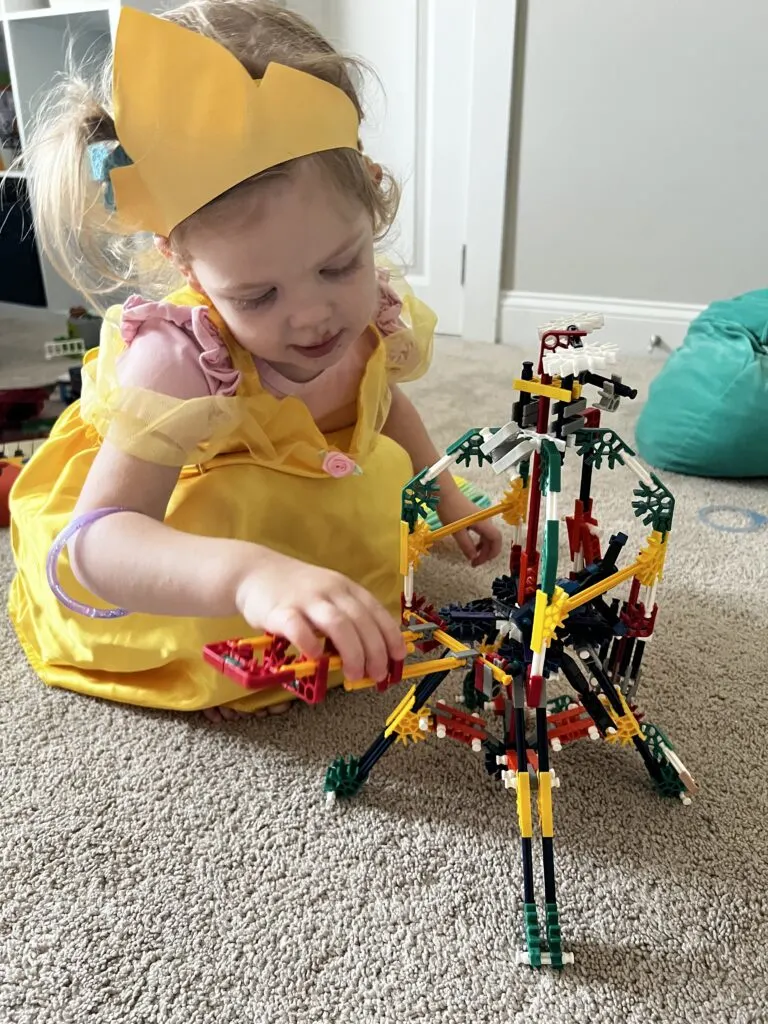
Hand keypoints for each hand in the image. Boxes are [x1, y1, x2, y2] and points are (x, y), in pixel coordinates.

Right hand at [234, 550, 405, 681]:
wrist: (254, 572)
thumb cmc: (296, 591)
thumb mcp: (328, 596)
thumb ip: (346, 620)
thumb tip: (369, 655)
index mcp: (346, 588)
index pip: (376, 611)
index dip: (390, 635)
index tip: (398, 657)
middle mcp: (330, 591)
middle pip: (360, 621)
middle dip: (374, 651)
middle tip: (376, 674)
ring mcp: (305, 599)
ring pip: (337, 623)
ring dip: (352, 651)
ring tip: (354, 674)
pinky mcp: (280, 610)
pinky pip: (298, 627)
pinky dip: (310, 643)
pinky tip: (316, 658)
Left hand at [437, 480, 502, 566]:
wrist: (444, 492)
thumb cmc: (450, 510)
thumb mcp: (456, 530)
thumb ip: (466, 545)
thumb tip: (473, 557)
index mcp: (483, 523)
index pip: (496, 540)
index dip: (491, 554)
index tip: (479, 562)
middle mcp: (486, 521)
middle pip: (493, 540)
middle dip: (486, 554)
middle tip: (474, 563)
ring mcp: (481, 519)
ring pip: (488, 537)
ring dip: (483, 548)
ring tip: (472, 557)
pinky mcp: (475, 517)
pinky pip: (482, 532)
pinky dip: (479, 541)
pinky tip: (471, 546)